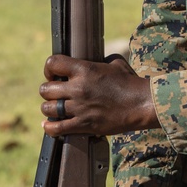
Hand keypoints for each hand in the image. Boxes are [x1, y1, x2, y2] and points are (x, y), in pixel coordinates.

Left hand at [38, 54, 159, 136]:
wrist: (141, 104)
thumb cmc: (130, 82)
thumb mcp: (114, 63)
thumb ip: (98, 60)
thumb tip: (93, 59)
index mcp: (84, 69)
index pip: (52, 63)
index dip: (49, 68)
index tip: (53, 73)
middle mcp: (78, 88)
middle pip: (45, 89)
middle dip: (48, 90)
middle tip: (55, 93)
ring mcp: (79, 108)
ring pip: (47, 108)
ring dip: (49, 109)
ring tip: (55, 109)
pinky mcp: (83, 125)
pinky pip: (56, 128)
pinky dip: (50, 128)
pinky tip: (49, 125)